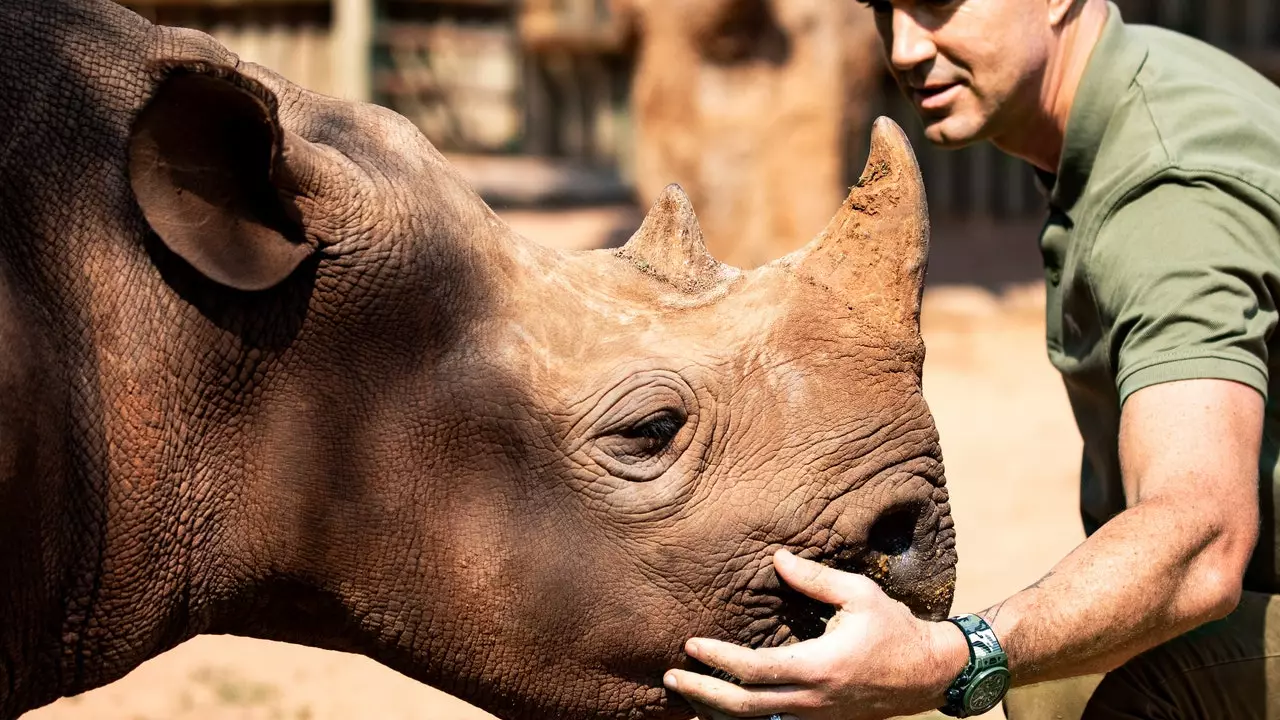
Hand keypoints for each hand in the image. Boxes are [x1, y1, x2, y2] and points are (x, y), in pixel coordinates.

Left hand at [663, 549, 969, 719]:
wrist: (928, 673)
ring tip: (685, 693)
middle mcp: (811, 699)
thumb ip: (814, 578)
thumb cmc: (894, 629)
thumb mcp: (859, 594)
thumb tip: (776, 558)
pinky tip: (719, 709)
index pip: (754, 670)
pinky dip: (742, 717)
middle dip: (702, 693)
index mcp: (818, 667)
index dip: (718, 660)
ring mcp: (814, 716)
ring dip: (715, 710)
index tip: (692, 645)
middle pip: (743, 707)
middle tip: (672, 676)